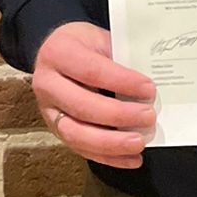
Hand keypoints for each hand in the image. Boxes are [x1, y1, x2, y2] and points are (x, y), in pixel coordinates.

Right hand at [32, 21, 157, 170]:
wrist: (54, 54)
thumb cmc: (82, 45)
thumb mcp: (98, 38)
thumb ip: (119, 58)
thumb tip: (149, 85)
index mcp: (58, 53)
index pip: (91, 71)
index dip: (121, 82)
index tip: (149, 89)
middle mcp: (47, 84)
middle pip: (82, 107)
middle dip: (119, 116)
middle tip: (148, 117)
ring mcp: (48, 112)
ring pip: (76, 135)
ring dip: (111, 143)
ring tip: (139, 143)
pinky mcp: (55, 131)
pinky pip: (81, 150)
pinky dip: (108, 158)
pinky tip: (131, 159)